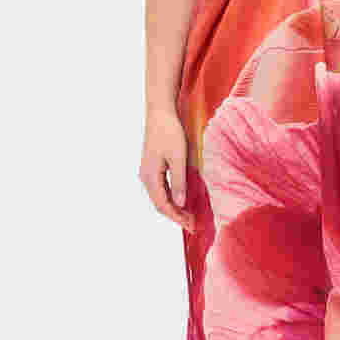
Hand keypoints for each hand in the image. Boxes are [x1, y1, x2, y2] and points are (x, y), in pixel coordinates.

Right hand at [139, 110, 195, 233]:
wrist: (160, 113)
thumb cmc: (170, 132)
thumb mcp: (178, 157)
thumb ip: (179, 181)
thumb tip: (180, 203)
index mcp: (150, 177)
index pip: (163, 205)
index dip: (177, 217)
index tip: (191, 226)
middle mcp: (146, 177)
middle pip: (160, 203)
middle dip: (176, 215)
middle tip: (193, 224)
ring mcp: (148, 171)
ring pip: (160, 196)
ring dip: (174, 206)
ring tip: (189, 214)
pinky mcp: (153, 166)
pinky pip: (161, 187)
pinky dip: (171, 196)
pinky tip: (182, 198)